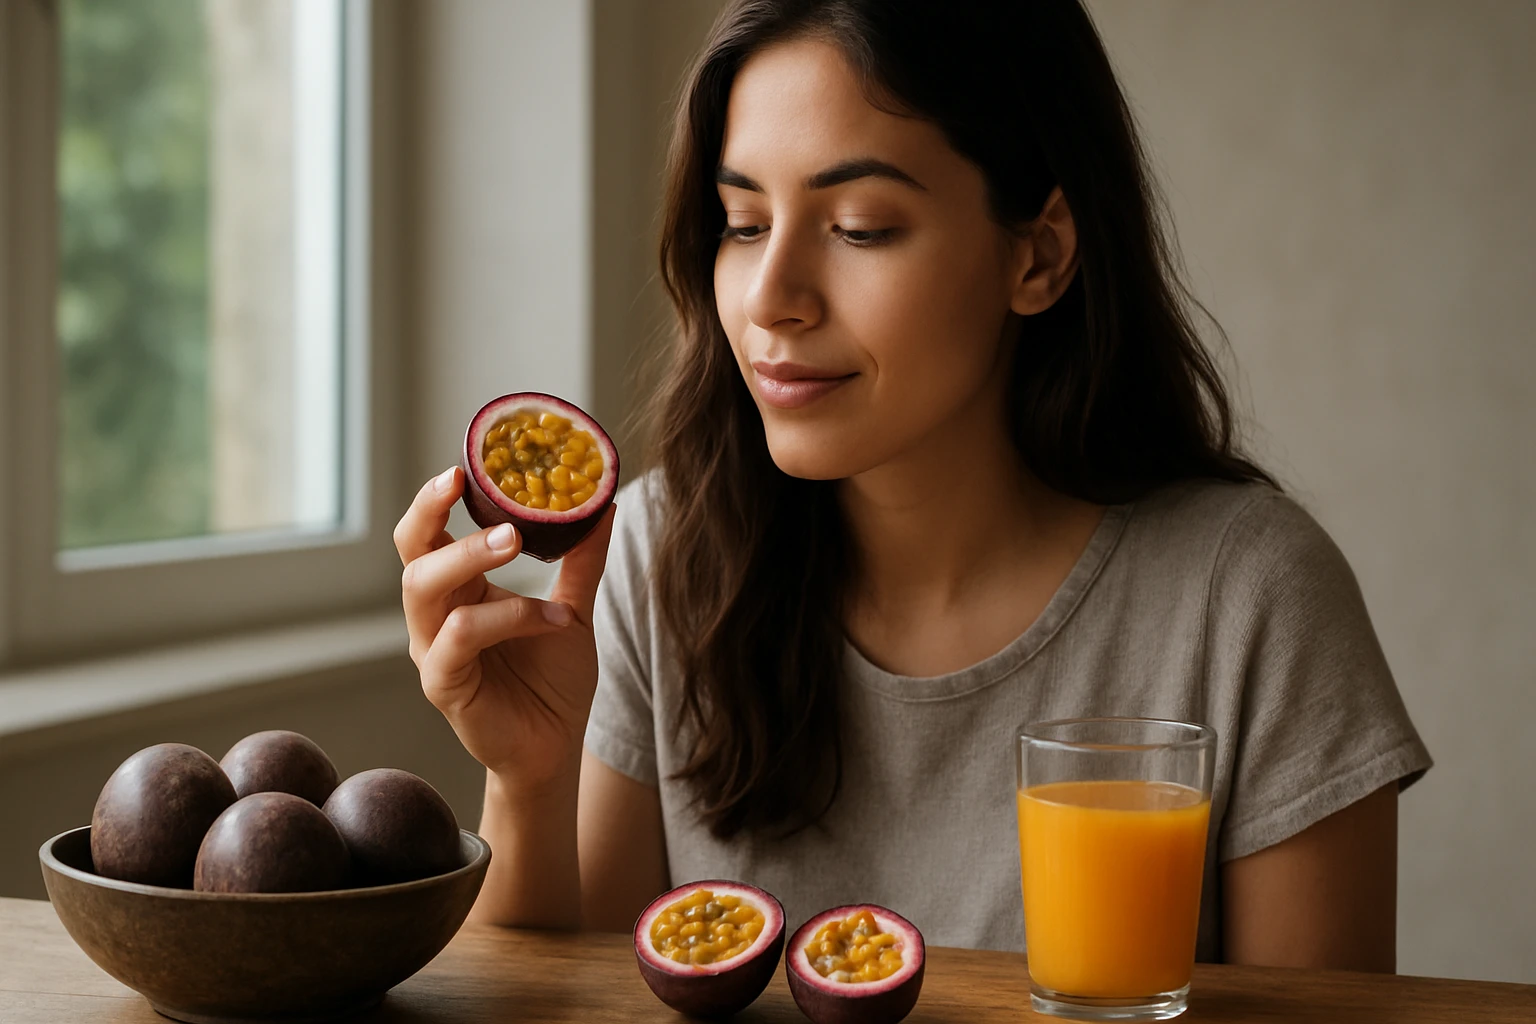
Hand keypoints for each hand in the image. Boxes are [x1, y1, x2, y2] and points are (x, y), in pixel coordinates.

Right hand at [394, 467, 616, 789]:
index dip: (434, 500)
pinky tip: (551, 621)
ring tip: (514, 542)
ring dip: (467, 558)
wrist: (556, 746)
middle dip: (433, 515)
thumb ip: (583, 560)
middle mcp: (437, 616)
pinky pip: (460, 638)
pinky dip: (508, 618)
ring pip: (422, 590)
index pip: (427, 534)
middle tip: (468, 489)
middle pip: (411, 553)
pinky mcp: (443, 684)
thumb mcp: (573, 610)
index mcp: (460, 591)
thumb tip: (606, 503)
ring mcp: (433, 650)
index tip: (462, 467)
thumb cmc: (553, 680)